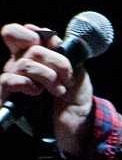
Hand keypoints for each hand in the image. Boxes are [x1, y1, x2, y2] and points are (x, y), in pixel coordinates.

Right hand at [1, 23, 94, 152]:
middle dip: (57, 62)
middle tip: (66, 78)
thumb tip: (50, 36)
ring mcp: (12, 79)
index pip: (14, 33)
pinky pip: (10, 80)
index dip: (28, 34)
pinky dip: (30, 86)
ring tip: (58, 90)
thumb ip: (64, 52)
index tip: (46, 44)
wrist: (74, 126)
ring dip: (48, 77)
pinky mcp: (6, 95)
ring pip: (25, 64)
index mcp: (32, 55)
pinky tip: (38, 94)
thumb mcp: (76, 72)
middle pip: (30, 47)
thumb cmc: (73, 99)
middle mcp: (18, 64)